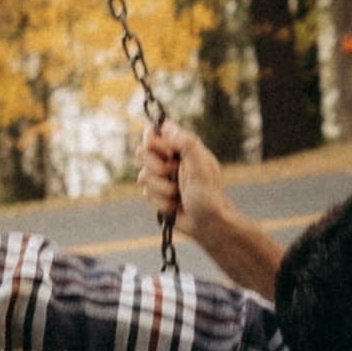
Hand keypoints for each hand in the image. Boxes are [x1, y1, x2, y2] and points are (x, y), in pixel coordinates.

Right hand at [141, 121, 231, 243]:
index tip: (161, 151)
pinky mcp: (157, 194)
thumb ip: (185, 144)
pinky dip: (161, 202)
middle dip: (156, 168)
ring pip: (142, 176)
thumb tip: (167, 126)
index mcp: (182, 148)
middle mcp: (170, 160)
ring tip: (178, 194)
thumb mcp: (201, 167)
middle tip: (172, 174)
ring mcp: (162, 177)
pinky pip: (146, 194)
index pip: (155, 133)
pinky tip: (174, 206)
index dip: (151, 140)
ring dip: (161, 188)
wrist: (208, 224)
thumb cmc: (209, 195)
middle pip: (142, 153)